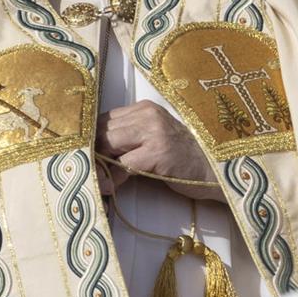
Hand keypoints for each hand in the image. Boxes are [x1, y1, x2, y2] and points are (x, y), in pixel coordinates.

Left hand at [94, 101, 222, 201]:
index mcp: (143, 108)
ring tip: (98, 180)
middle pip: (102, 130)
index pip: (103, 119)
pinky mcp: (158, 152)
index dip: (90, 139)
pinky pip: (124, 165)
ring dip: (100, 165)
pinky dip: (114, 178)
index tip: (81, 155)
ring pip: (109, 144)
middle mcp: (148, 115)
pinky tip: (112, 187)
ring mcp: (154, 132)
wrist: (215, 171)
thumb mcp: (153, 139)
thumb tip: (92, 152)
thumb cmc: (181, 159)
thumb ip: (127, 139)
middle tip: (85, 171)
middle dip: (91, 152)